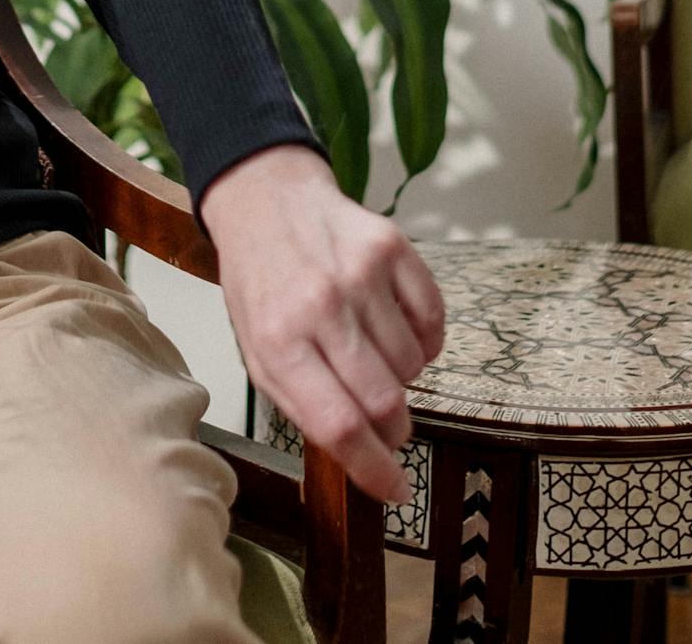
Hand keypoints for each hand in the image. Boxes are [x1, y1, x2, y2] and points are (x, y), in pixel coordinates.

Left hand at [195, 143, 445, 505]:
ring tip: (374, 354)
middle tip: (389, 426)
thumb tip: (357, 455)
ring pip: (413, 364)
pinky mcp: (392, 247)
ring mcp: (360, 274)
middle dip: (394, 429)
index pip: (336, 424)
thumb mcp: (257, 351)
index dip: (373, 468)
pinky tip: (396, 328)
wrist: (267, 202)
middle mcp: (320, 307)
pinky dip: (424, 340)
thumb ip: (302, 402)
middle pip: (383, 400)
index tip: (396, 490)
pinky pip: (433, 320)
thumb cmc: (262, 287)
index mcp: (277, 343)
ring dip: (402, 377)